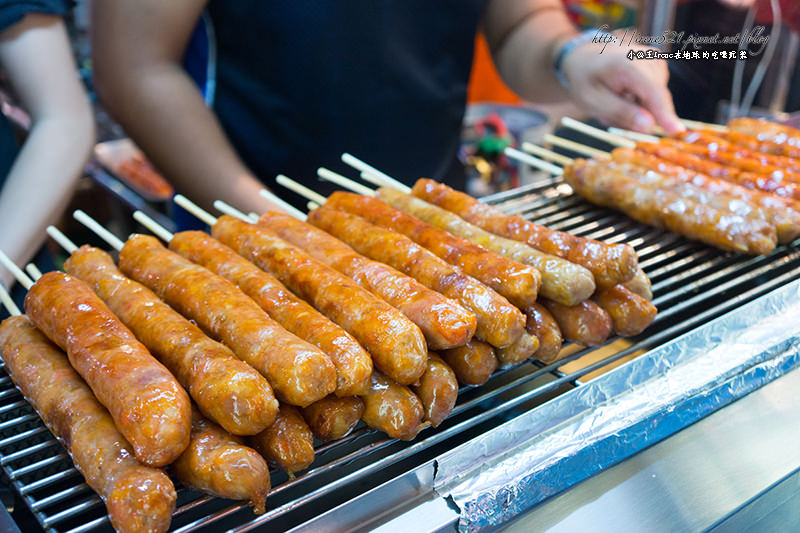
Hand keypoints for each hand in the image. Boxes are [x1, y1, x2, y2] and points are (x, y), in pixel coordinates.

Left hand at [561, 35, 683, 134]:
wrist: (586, 58)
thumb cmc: (585, 79)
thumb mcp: (592, 101)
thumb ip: (620, 112)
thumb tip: (648, 126)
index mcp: (629, 64)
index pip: (653, 93)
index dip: (665, 115)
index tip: (676, 132)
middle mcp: (649, 59)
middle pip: (656, 102)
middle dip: (636, 117)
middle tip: (609, 116)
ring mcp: (657, 62)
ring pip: (655, 103)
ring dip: (635, 111)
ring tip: (613, 103)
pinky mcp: (659, 68)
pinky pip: (654, 97)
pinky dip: (639, 104)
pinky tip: (623, 97)